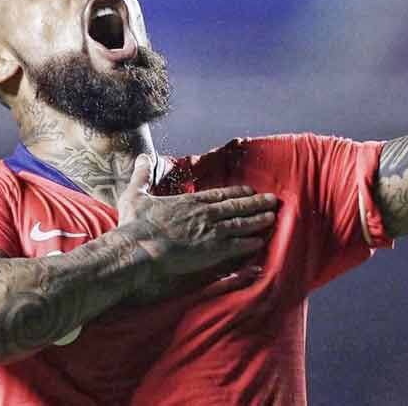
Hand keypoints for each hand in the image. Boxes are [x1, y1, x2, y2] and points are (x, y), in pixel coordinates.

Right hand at [117, 154, 276, 277]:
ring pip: (241, 224)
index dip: (236, 192)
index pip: (219, 194)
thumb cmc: (136, 225)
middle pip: (236, 206)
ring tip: (271, 217)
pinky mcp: (212, 251)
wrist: (140, 248)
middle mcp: (204, 214)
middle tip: (272, 200)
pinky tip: (260, 243)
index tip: (249, 190)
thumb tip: (142, 156)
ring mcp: (210, 232)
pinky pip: (237, 247)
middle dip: (255, 203)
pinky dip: (250, 244)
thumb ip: (142, 175)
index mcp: (189, 202)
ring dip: (257, 220)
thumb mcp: (135, 195)